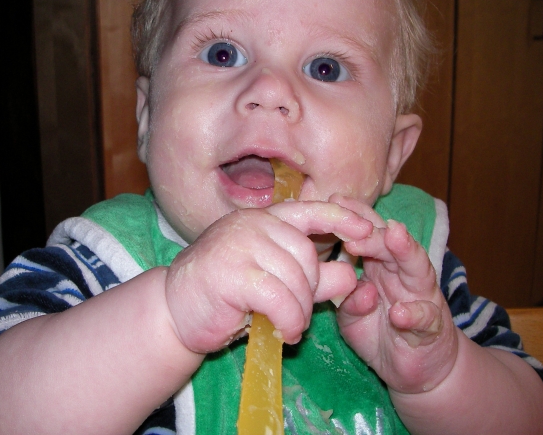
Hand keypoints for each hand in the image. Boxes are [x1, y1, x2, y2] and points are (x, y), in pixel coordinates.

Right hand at [164, 201, 370, 353]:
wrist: (175, 310)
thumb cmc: (225, 294)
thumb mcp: (274, 283)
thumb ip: (312, 278)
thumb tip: (351, 275)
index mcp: (263, 220)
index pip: (310, 210)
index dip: (342, 218)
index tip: (367, 230)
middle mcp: (252, 225)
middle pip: (307, 255)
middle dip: (311, 291)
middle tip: (298, 314)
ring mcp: (239, 244)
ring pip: (295, 278)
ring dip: (299, 312)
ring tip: (290, 327)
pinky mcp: (231, 272)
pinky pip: (280, 298)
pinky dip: (289, 320)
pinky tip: (282, 332)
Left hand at [330, 194, 458, 394]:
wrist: (417, 368)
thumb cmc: (380, 332)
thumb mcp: (353, 317)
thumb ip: (348, 301)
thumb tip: (353, 288)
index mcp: (381, 266)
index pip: (369, 234)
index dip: (354, 217)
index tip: (333, 200)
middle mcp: (403, 274)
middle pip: (390, 244)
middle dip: (373, 230)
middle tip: (353, 221)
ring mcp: (421, 297)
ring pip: (416, 267)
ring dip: (404, 250)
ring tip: (392, 235)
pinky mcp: (432, 326)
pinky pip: (424, 318)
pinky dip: (413, 314)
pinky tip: (399, 313)